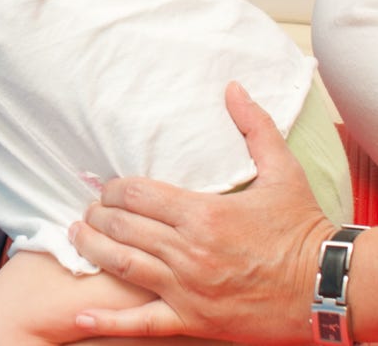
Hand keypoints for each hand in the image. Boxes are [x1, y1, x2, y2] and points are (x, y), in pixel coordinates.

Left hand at [70, 82, 334, 341]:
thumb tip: (233, 87)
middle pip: (123, 227)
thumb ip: (254, 127)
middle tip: (90, 208)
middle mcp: (189, 252)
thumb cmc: (304, 229)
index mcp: (202, 213)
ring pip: (123, 266)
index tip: (107, 187)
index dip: (114, 188)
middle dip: (99, 215)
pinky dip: (111, 321)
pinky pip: (144, 323)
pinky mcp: (196, 322)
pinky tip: (83, 315)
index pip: (136, 193)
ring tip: (78, 235)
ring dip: (92, 249)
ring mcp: (189, 290)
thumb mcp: (282, 171)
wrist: (331, 289)